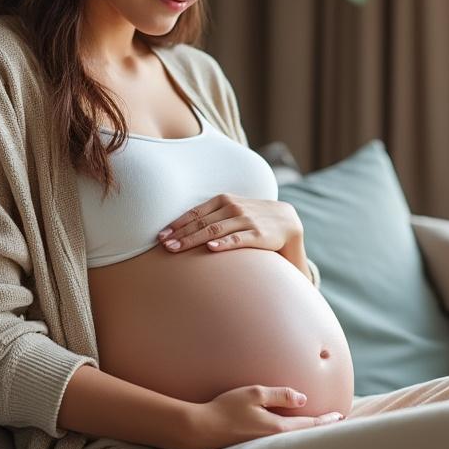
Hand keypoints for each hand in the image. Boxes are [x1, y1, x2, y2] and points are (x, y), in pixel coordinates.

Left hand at [157, 194, 301, 253]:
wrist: (287, 221)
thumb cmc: (252, 218)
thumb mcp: (232, 211)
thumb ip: (211, 215)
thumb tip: (181, 229)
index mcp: (224, 200)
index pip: (195, 212)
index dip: (177, 224)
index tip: (161, 235)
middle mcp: (233, 207)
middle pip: (201, 222)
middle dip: (180, 234)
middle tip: (164, 245)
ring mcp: (246, 220)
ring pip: (214, 230)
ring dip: (193, 239)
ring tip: (176, 249)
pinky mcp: (259, 234)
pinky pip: (238, 239)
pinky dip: (224, 243)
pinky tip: (211, 248)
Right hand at [177, 385, 344, 448]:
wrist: (200, 430)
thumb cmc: (225, 409)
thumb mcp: (254, 394)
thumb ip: (280, 395)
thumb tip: (303, 398)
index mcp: (277, 428)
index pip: (310, 425)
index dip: (327, 420)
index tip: (341, 416)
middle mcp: (273, 441)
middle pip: (304, 436)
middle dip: (321, 429)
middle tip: (337, 422)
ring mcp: (263, 447)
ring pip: (293, 439)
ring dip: (307, 433)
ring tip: (319, 427)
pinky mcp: (253, 448)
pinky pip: (280, 441)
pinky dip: (292, 436)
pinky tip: (291, 432)